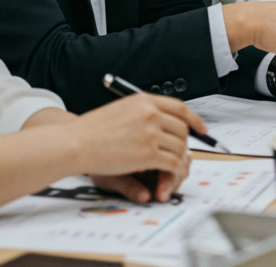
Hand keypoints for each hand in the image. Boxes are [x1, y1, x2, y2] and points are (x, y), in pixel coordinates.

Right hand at [66, 94, 202, 202]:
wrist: (74, 143)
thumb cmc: (91, 131)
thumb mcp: (121, 110)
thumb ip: (143, 113)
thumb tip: (164, 121)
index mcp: (144, 101)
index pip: (179, 107)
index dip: (194, 119)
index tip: (201, 128)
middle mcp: (150, 114)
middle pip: (182, 129)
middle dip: (183, 144)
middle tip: (179, 154)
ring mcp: (150, 133)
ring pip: (179, 147)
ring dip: (177, 159)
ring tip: (168, 166)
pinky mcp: (148, 154)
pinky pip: (172, 162)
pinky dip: (172, 170)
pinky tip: (165, 174)